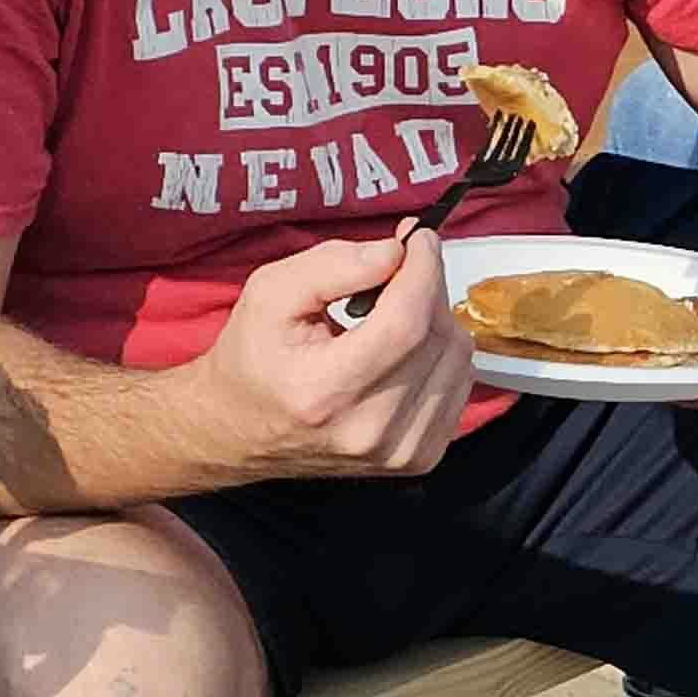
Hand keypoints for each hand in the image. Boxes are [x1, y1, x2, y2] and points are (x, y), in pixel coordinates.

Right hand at [186, 228, 470, 480]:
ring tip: (394, 310)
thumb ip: (332, 265)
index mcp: (326, 392)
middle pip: (438, 340)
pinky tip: (405, 346)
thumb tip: (395, 252)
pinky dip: (441, 354)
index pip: (406, 324)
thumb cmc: (251, 359)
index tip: (419, 238)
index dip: (422, 272)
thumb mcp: (269, 294)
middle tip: (401, 266)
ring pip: (458, 361)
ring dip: (436, 320)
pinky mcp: (420, 458)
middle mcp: (371, 430)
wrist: (239, 431)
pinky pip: (459, 386)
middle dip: (428, 288)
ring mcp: (401, 452)